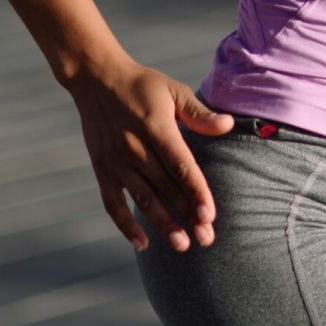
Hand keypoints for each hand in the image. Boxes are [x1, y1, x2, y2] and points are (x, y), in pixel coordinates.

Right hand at [65, 60, 233, 252]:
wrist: (97, 79)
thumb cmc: (144, 86)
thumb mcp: (174, 91)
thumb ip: (199, 114)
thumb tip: (228, 125)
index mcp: (155, 128)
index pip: (181, 167)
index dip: (196, 192)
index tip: (210, 215)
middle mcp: (134, 148)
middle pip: (165, 188)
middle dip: (186, 215)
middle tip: (206, 239)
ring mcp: (115, 161)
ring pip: (142, 199)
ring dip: (162, 224)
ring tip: (182, 245)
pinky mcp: (101, 169)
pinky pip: (112, 203)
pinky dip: (124, 225)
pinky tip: (142, 244)